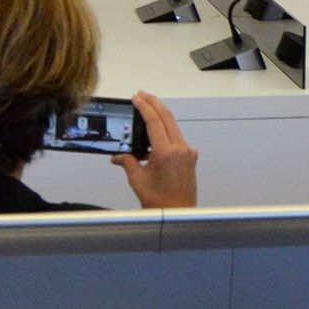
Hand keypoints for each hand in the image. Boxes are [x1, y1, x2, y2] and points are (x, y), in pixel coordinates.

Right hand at [113, 91, 196, 208]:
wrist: (177, 212)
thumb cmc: (159, 201)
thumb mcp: (137, 179)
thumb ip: (127, 162)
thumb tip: (118, 156)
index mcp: (167, 153)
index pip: (155, 122)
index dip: (145, 107)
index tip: (137, 97)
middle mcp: (181, 149)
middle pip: (168, 118)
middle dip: (154, 104)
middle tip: (142, 95)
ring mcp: (188, 152)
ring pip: (173, 127)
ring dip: (160, 117)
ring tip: (146, 110)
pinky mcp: (190, 157)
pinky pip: (176, 138)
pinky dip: (165, 132)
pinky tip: (154, 133)